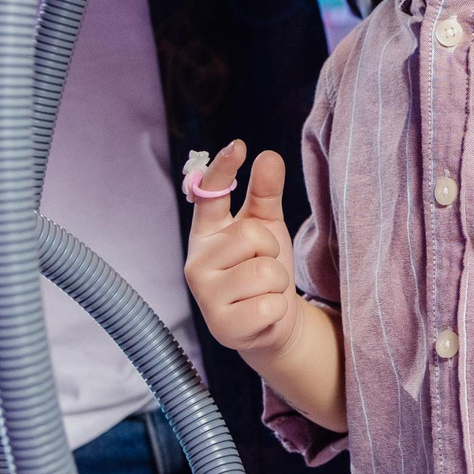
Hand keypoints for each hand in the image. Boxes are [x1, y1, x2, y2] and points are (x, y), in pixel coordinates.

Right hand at [182, 141, 307, 357]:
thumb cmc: (264, 266)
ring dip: (276, 282)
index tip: (238, 147)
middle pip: (250, 235)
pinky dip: (277, 309)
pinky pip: (268, 304)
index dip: (222, 169)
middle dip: (270, 250)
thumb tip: (268, 156)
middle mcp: (196, 261)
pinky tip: (262, 313)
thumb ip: (265, 193)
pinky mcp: (222, 327)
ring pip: (263, 272)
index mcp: (205, 232)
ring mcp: (205, 297)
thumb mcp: (267, 226)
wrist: (272, 322)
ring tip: (263, 291)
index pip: (208, 194)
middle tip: (263, 265)